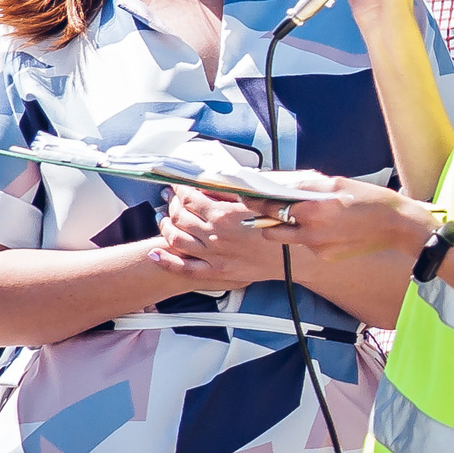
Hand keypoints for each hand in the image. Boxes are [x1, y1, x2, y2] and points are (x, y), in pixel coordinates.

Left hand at [149, 186, 300, 286]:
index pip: (190, 197)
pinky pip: (184, 268)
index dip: (180, 189)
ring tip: (164, 221)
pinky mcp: (217, 273)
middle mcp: (215, 235)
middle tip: (171, 199)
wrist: (296, 260)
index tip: (179, 185)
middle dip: (171, 204)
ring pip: (176, 239)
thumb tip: (213, 179)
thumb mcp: (259, 202)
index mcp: (224, 215)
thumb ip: (233, 190)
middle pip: (179, 216)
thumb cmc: (282, 230)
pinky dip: (167, 260)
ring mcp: (214, 256)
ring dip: (165, 227)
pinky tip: (158, 252)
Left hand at [248, 176, 434, 264]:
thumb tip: (279, 184)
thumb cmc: (369, 199)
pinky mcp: (325, 256)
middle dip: (264, 218)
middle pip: (269, 228)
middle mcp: (311, 232)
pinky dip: (307, 235)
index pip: (270, 206)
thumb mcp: (334, 183)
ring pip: (286, 238)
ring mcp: (317, 247)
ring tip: (296, 216)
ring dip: (283, 228)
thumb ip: (304, 185)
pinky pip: (305, 245)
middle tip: (263, 207)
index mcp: (312, 210)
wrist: (397, 225)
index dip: (254, 200)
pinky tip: (325, 227)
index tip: (246, 195)